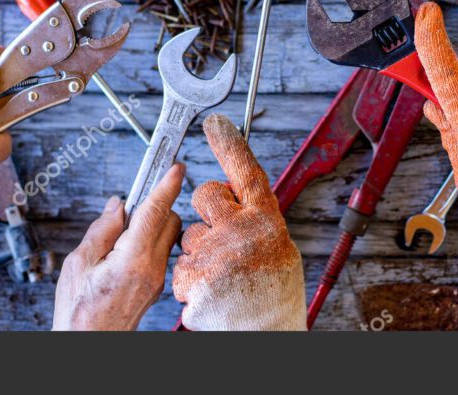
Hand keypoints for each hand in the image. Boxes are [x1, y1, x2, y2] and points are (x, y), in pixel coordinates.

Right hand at [53, 165, 182, 330]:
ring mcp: (157, 280)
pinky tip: (123, 252)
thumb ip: (101, 231)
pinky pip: (159, 255)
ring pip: (166, 237)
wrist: (88, 344)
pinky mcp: (155, 288)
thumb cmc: (78, 312)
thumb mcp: (79, 264)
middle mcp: (152, 269)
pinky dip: (147, 243)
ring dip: (152, 225)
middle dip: (157, 205)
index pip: (156, 211)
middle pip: (169, 221)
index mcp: (133, 259)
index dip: (167, 184)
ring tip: (121, 234)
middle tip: (132, 203)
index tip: (176, 166)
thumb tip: (117, 207)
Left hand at [173, 115, 306, 330]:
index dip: (231, 146)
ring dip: (197, 255)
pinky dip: (189, 282)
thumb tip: (235, 200)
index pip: (247, 172)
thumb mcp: (275, 251)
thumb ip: (254, 221)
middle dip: (207, 210)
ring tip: (220, 278)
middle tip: (221, 237)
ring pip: (190, 237)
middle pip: (207, 196)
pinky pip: (182, 267)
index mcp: (266, 221)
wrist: (264, 333)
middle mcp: (245, 231)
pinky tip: (208, 293)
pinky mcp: (197, 276)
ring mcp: (218, 253)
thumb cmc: (271, 297)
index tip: (216, 123)